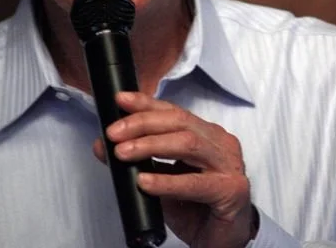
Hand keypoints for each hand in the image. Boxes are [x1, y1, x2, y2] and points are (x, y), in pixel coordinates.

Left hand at [93, 92, 255, 247]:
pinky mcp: (231, 190)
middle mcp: (220, 143)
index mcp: (207, 135)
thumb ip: (138, 161)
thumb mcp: (162, 181)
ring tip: (124, 153)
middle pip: (180, 121)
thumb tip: (104, 146)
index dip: (146, 104)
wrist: (222, 241)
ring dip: (151, 145)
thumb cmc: (197, 208)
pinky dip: (166, 181)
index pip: (174, 112)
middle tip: (114, 133)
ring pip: (187, 143)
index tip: (120, 101)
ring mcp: (229, 164)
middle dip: (142, 123)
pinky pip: (194, 183)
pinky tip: (145, 181)